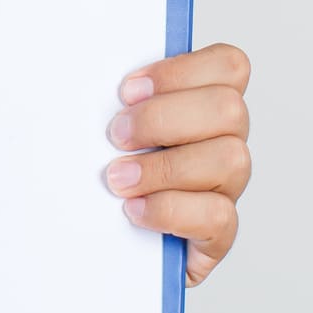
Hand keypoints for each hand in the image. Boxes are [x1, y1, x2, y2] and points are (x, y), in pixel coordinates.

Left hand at [102, 43, 253, 285]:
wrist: (92, 246)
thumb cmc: (95, 177)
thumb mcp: (94, 129)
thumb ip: (105, 99)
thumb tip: (81, 72)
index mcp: (202, 106)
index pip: (229, 66)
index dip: (182, 72)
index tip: (127, 91)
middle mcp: (223, 143)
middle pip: (229, 109)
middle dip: (163, 119)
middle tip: (116, 136)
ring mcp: (224, 190)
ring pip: (231, 159)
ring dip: (166, 167)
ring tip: (119, 179)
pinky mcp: (217, 235)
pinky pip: (219, 216)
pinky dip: (171, 210)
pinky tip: (135, 211)